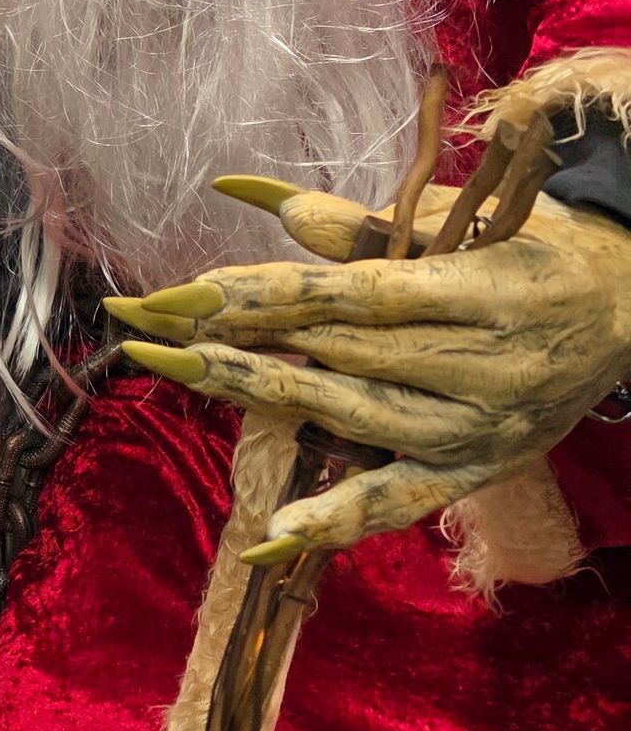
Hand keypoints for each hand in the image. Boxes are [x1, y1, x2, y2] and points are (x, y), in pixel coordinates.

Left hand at [107, 178, 630, 553]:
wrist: (629, 309)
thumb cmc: (529, 247)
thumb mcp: (455, 219)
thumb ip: (350, 221)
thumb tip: (246, 196)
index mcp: (481, 292)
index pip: (351, 297)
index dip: (264, 295)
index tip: (183, 290)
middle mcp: (482, 368)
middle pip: (338, 357)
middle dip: (235, 340)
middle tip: (146, 329)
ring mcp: (478, 430)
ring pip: (354, 419)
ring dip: (259, 399)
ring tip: (176, 374)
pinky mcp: (475, 472)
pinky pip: (399, 504)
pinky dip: (334, 521)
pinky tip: (271, 534)